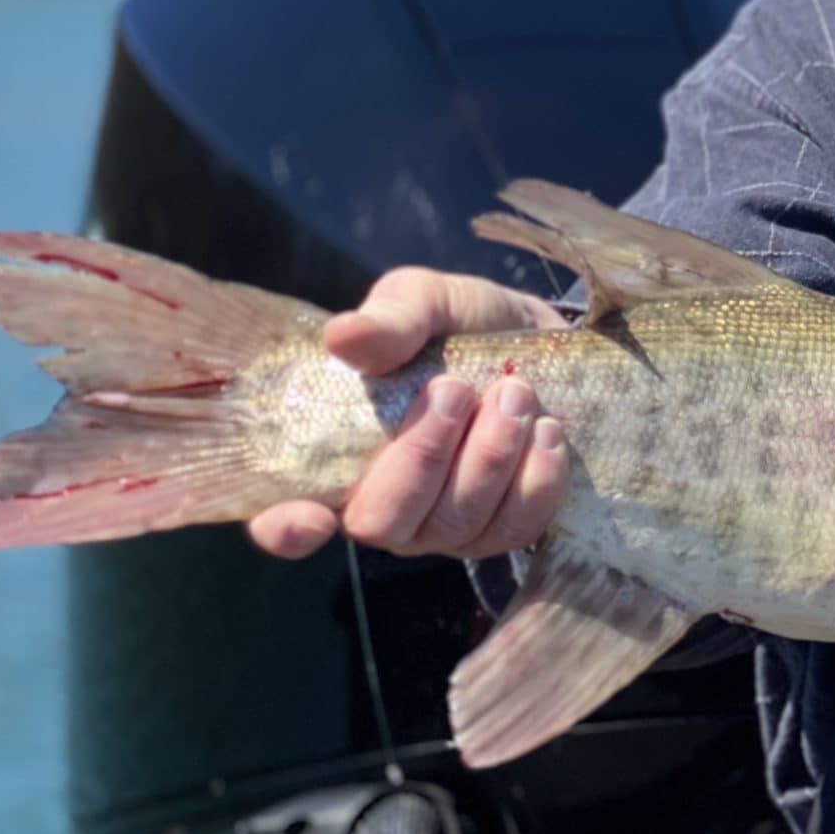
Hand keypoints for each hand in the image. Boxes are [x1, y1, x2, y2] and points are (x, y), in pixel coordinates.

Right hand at [248, 268, 570, 561]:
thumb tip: (344, 337)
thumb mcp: (426, 301)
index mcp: (336, 457)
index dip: (287, 531)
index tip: (310, 517)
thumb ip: (389, 320)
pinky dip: (536, 478)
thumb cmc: (461, 325)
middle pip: (384, 522)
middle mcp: (384, 505)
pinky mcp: (503, 528)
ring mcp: (444, 527)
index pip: (287, 521)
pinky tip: (547, 429)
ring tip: (516, 391)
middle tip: (456, 388)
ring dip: (490, 454)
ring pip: (455, 525)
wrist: (541, 338)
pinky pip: (515, 528)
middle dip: (424, 455)